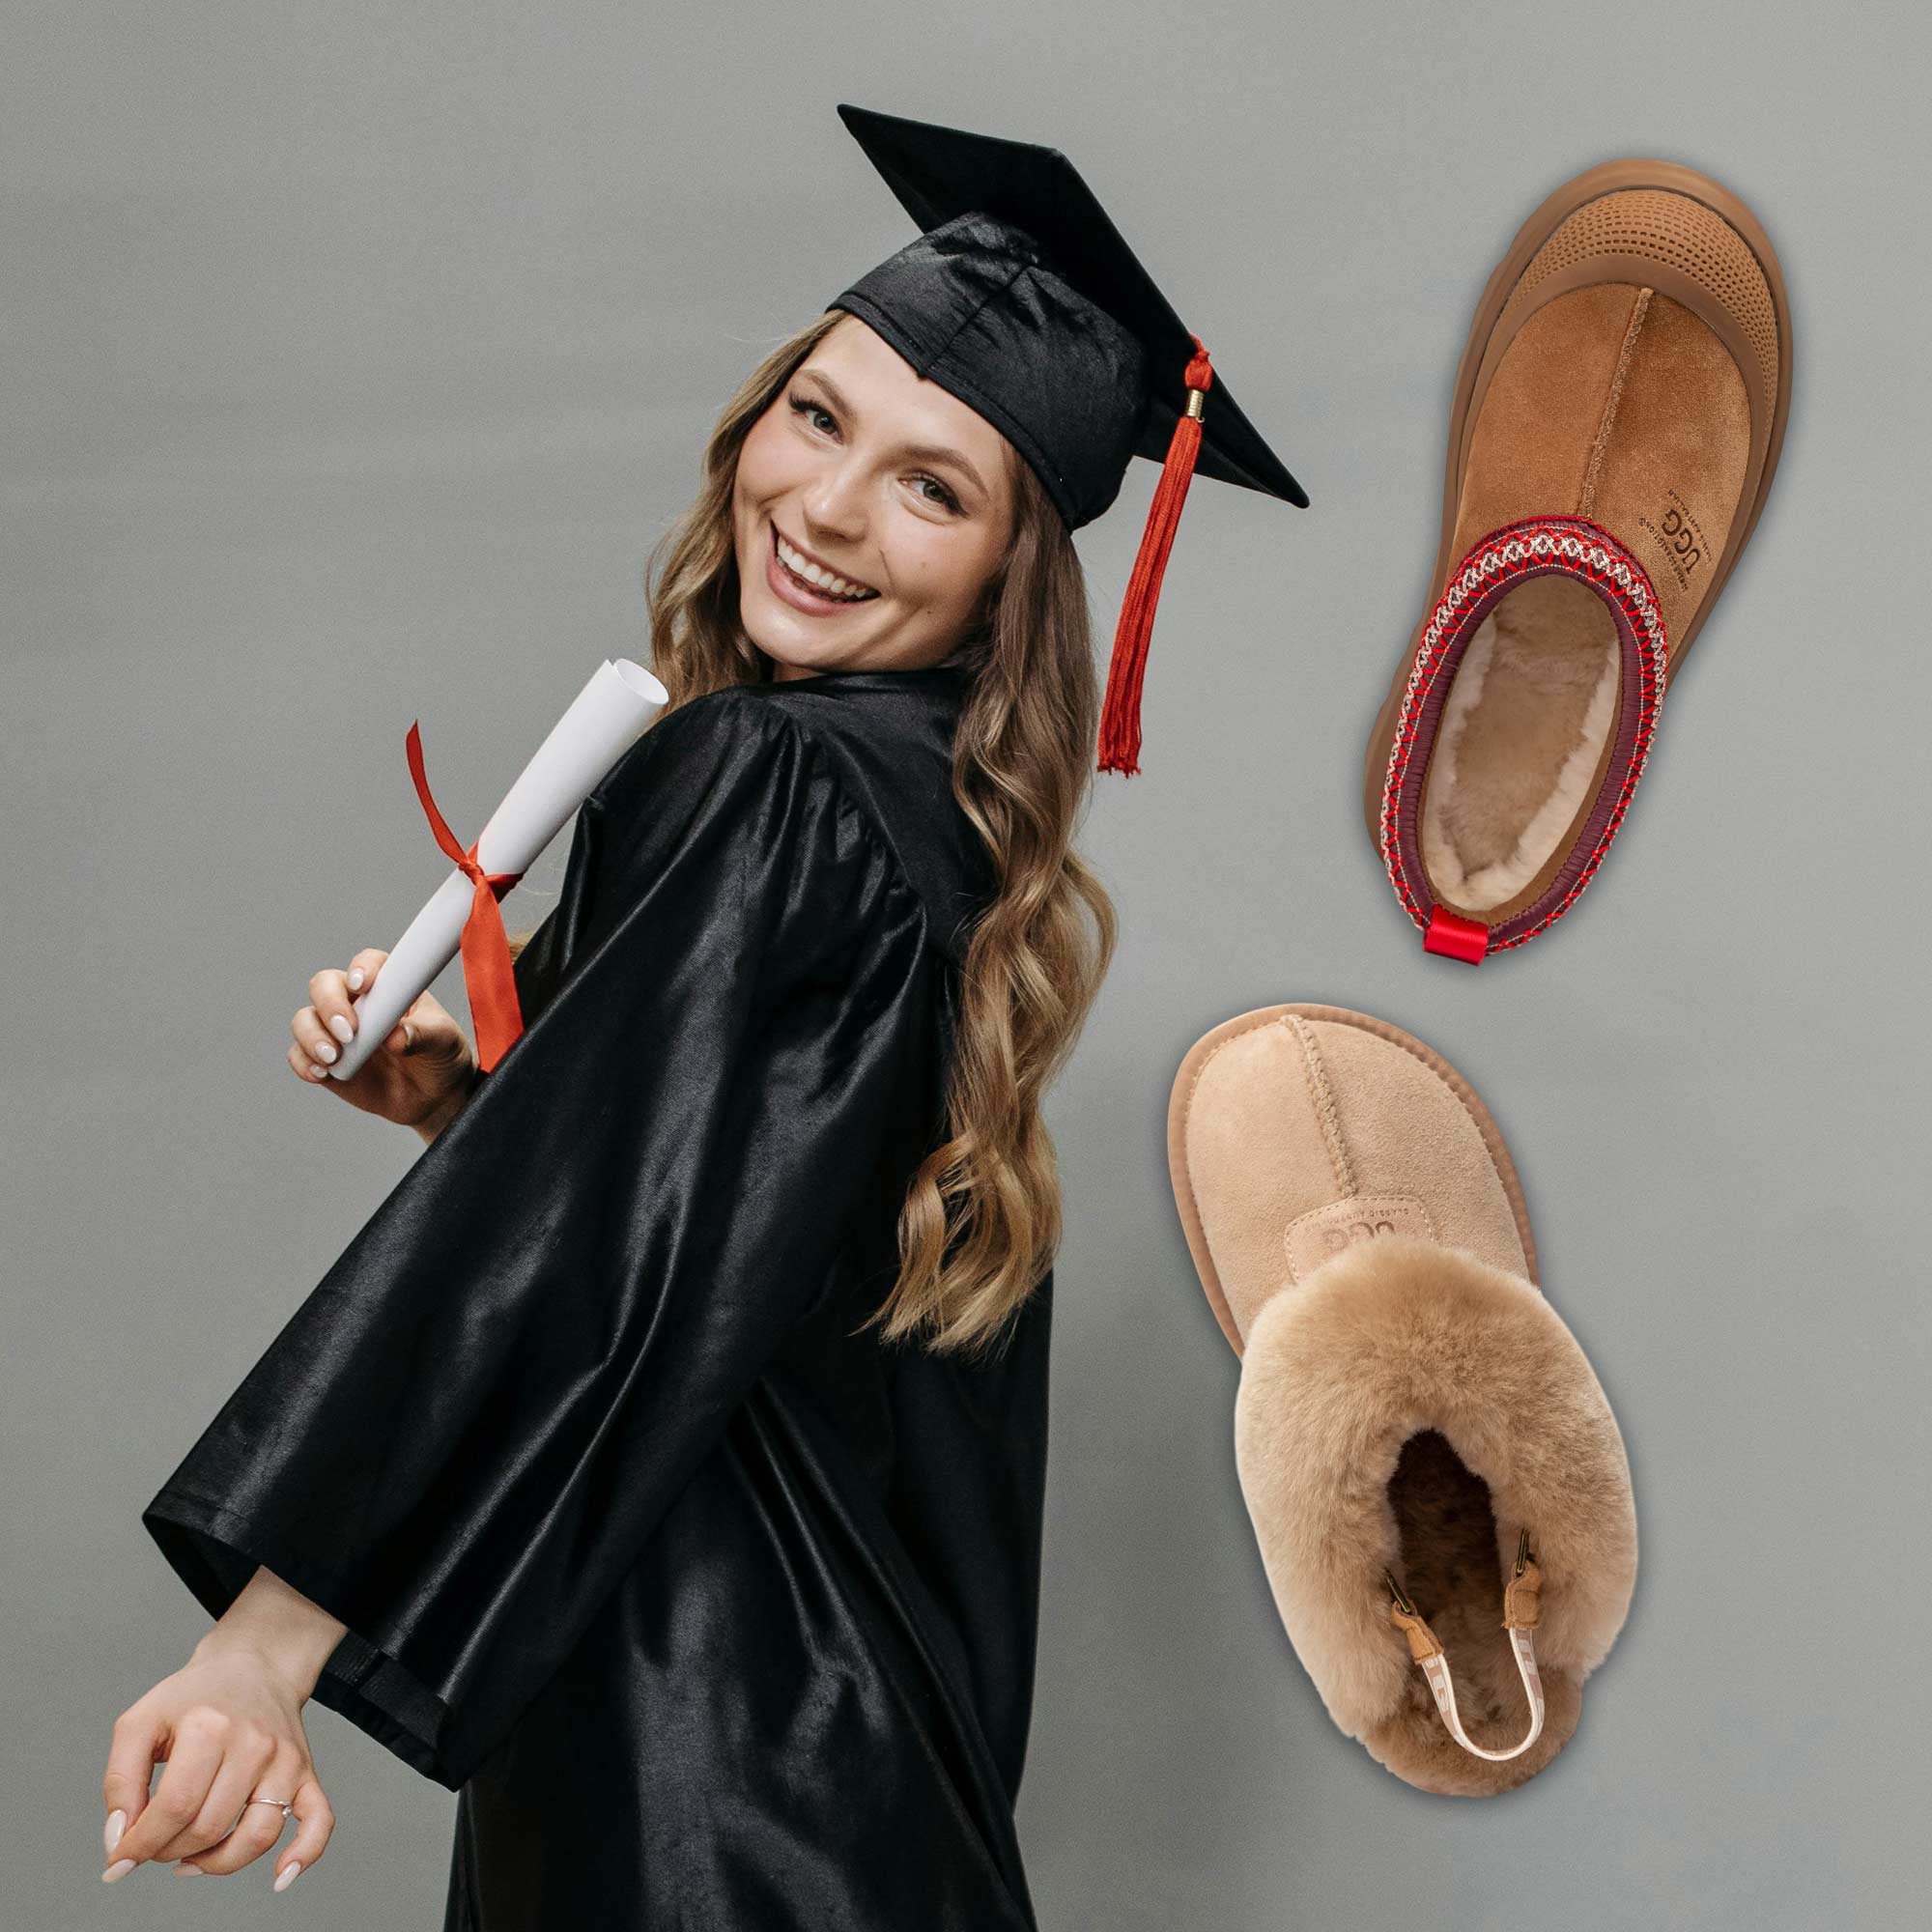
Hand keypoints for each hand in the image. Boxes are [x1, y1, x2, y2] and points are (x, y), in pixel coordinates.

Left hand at [101, 1634, 334, 1889]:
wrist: (252, 1665)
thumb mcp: (139, 1724)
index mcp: (210, 1726)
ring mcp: (286, 1760)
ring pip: (256, 1836)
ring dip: (213, 1863)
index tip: (119, 1860)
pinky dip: (304, 1854)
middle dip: (168, 1851)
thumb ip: (119, 1782)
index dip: (138, 1845)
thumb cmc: (191, 1699)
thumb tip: (121, 1841)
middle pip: (208, 1827)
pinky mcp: (307, 1773)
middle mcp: (255, 1743)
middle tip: (153, 1844)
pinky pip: (319, 1821)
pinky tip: (280, 1877)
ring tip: (188, 1858)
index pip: (173, 1807)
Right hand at [291, 947, 477, 1131]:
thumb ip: (423, 1035)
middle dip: (330, 1005)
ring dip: (313, 1036)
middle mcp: (357, 1002)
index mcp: (389, 987)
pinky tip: (322, 1074)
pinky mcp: (324, 1060)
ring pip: (305, 1019)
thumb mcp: (445, 1041)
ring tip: (334, 1058)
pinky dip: (304, 1062)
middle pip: (324, 985)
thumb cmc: (441, 1056)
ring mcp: (336, 1031)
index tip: (362, 985)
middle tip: (349, 1032)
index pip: (369, 963)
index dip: (362, 968)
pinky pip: (299, 1055)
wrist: (433, 1095)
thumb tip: (395, 1037)